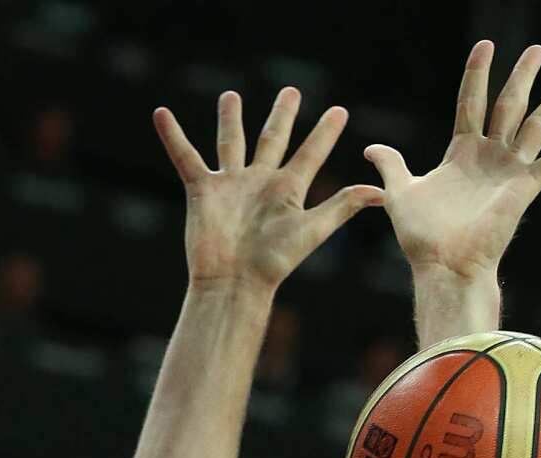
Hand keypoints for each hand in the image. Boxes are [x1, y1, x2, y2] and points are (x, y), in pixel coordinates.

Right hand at [155, 89, 382, 290]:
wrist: (234, 282)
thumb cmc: (274, 261)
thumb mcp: (312, 229)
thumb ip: (342, 206)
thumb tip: (379, 192)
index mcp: (288, 189)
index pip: (311, 153)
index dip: (325, 133)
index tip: (339, 112)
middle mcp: (260, 182)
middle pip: (272, 139)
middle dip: (282, 116)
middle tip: (291, 92)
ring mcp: (231, 184)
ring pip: (231, 143)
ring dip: (230, 119)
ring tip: (230, 96)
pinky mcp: (203, 189)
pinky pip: (185, 156)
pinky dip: (172, 136)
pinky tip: (161, 113)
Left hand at [365, 40, 540, 279]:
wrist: (442, 265)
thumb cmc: (421, 236)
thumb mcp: (400, 192)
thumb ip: (391, 165)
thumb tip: (369, 148)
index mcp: (460, 153)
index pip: (470, 104)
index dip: (476, 75)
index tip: (485, 46)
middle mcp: (488, 157)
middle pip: (508, 106)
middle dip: (522, 76)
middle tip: (537, 49)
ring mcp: (508, 171)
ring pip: (537, 125)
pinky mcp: (524, 189)